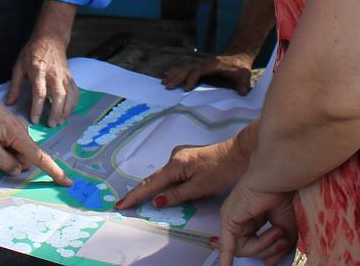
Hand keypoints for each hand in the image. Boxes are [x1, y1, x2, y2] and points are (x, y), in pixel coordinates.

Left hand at [0, 81, 71, 185]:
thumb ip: (4, 162)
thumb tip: (18, 171)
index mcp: (19, 136)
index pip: (40, 157)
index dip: (54, 171)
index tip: (68, 182)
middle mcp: (23, 131)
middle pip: (27, 157)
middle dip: (13, 161)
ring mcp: (17, 128)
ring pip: (19, 151)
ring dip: (7, 154)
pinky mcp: (11, 126)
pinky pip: (13, 144)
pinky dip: (4, 147)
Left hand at [5, 33, 77, 125]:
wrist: (50, 39)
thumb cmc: (32, 52)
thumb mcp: (19, 66)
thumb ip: (15, 86)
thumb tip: (9, 103)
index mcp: (38, 71)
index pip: (39, 93)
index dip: (37, 108)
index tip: (35, 120)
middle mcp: (53, 74)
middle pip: (59, 96)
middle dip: (56, 112)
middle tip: (51, 124)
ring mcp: (64, 75)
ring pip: (69, 95)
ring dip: (66, 110)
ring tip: (60, 121)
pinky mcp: (70, 76)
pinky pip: (75, 91)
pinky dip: (73, 103)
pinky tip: (67, 111)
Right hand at [116, 137, 249, 209]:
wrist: (238, 154)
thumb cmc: (221, 171)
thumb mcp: (199, 188)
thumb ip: (177, 195)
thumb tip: (157, 201)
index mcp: (175, 165)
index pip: (150, 184)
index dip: (135, 196)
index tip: (121, 204)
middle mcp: (174, 157)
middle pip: (156, 180)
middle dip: (143, 193)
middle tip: (127, 205)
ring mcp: (180, 155)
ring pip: (166, 177)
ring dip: (163, 189)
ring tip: (159, 198)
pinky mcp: (186, 157)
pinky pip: (174, 174)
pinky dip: (171, 183)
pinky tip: (177, 189)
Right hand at [163, 52, 254, 93]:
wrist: (239, 54)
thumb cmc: (241, 67)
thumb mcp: (245, 75)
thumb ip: (244, 84)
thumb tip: (243, 92)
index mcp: (213, 65)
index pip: (199, 70)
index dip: (192, 79)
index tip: (186, 89)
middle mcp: (204, 63)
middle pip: (188, 69)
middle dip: (177, 77)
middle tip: (167, 86)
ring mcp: (201, 63)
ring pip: (185, 68)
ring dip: (174, 74)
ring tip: (163, 81)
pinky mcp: (200, 66)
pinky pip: (186, 69)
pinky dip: (176, 72)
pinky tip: (168, 75)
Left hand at [217, 180, 296, 265]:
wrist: (278, 179)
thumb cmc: (284, 195)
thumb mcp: (287, 227)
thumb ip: (280, 246)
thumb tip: (270, 263)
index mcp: (252, 218)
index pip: (253, 243)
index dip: (266, 251)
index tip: (275, 259)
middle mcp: (240, 219)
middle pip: (251, 249)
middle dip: (270, 248)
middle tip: (284, 238)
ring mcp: (232, 219)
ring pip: (245, 249)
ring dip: (265, 244)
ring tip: (278, 231)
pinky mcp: (229, 220)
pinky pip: (227, 245)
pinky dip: (226, 259)